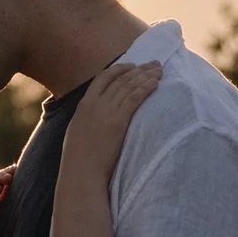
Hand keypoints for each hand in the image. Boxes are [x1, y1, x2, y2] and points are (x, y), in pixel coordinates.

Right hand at [57, 60, 161, 188]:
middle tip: (154, 64)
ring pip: (129, 86)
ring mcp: (106, 111)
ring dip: (146, 76)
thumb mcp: (77, 133)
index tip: (132, 65)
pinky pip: (135, 98)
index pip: (103, 78)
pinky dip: (146, 87)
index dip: (119, 69)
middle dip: (139, 69)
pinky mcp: (118, 121)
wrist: (81, 172)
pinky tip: (156, 83)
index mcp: (84, 105)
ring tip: (159, 70)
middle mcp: (95, 104)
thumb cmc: (79, 161)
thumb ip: (87, 120)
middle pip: (120, 79)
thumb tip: (95, 120)